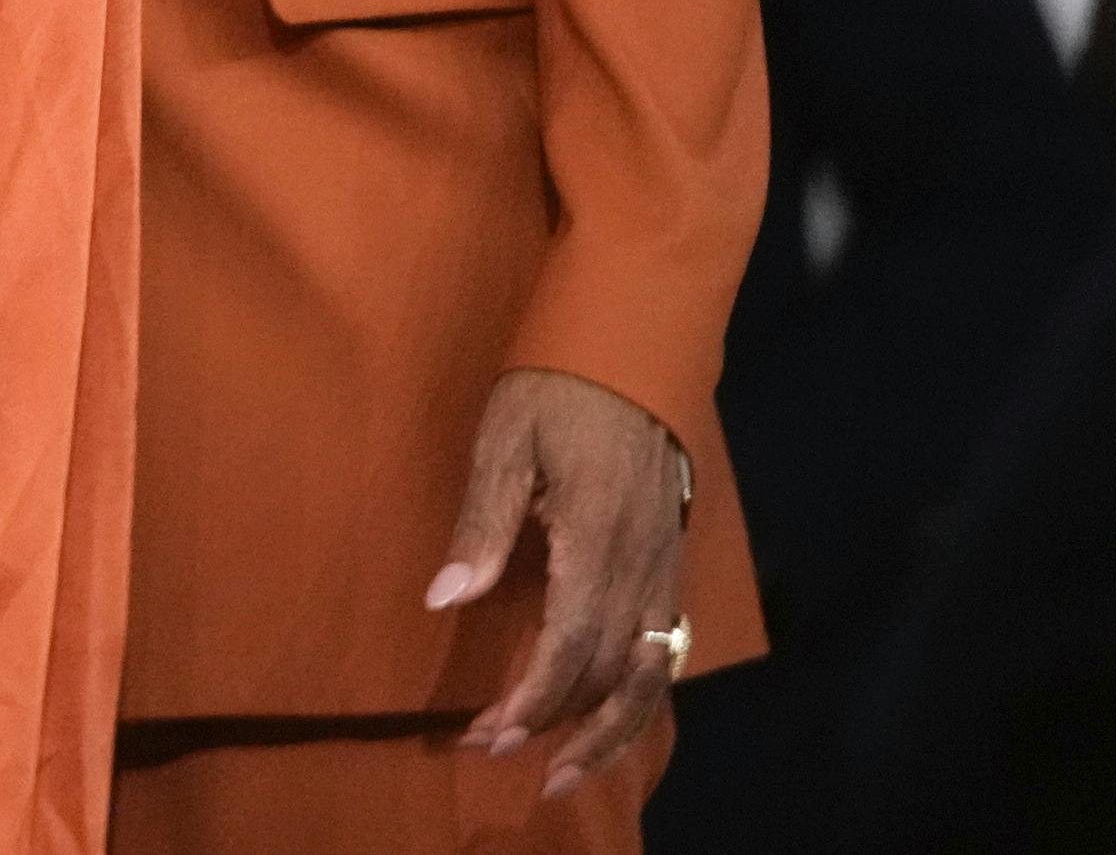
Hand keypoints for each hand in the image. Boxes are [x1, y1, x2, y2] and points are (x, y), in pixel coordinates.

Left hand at [430, 367, 690, 798]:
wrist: (634, 345)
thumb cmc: (557, 387)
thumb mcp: (505, 438)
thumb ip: (480, 522)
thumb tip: (443, 598)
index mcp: (597, 538)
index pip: (569, 644)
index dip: (532, 698)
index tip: (488, 733)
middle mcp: (642, 566)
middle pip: (612, 674)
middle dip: (558, 726)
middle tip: (501, 753)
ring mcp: (665, 567)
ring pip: (654, 675)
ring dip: (612, 732)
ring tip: (567, 771)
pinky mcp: (672, 563)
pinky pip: (667, 649)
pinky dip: (640, 696)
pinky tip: (606, 716)